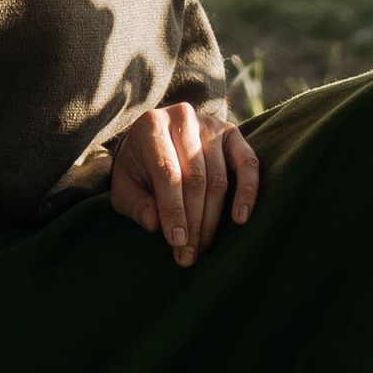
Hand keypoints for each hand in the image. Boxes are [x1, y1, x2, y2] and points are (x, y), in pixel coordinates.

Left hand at [108, 102, 259, 265]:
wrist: (153, 141)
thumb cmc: (138, 169)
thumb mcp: (124, 187)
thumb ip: (135, 204)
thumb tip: (156, 223)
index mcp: (151, 125)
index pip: (167, 172)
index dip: (173, 210)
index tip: (177, 242)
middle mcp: (182, 117)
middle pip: (196, 178)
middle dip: (193, 222)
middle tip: (189, 255)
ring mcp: (211, 124)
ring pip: (219, 178)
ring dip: (213, 219)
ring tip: (203, 248)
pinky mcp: (232, 133)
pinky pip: (248, 163)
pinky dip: (247, 192)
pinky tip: (240, 219)